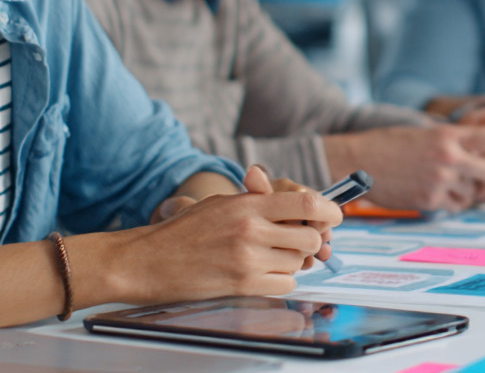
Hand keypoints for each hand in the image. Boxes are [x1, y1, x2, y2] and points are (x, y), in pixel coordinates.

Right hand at [107, 165, 342, 301]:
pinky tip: (265, 273)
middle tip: (298, 240)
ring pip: (298, 262)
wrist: (148, 260)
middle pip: (309, 236)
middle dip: (310, 240)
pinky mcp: (243, 285)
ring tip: (272, 256)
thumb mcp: (221, 203)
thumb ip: (257, 199)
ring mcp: (248, 259)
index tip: (335, 214)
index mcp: (248, 204)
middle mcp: (252, 230)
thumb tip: (292, 200)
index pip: (305, 202)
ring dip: (292, 261)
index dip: (329, 209)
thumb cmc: (183, 230)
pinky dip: (281, 280)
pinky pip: (285, 284)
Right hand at [323, 125, 484, 211]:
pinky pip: (458, 205)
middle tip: (478, 170)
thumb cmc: (390, 143)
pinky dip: (455, 200)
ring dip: (470, 188)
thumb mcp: (426, 131)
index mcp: (448, 135)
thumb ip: (457, 139)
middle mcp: (448, 158)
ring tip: (450, 179)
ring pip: (476, 191)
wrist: (357, 161)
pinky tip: (440, 190)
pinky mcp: (429, 201)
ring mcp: (439, 182)